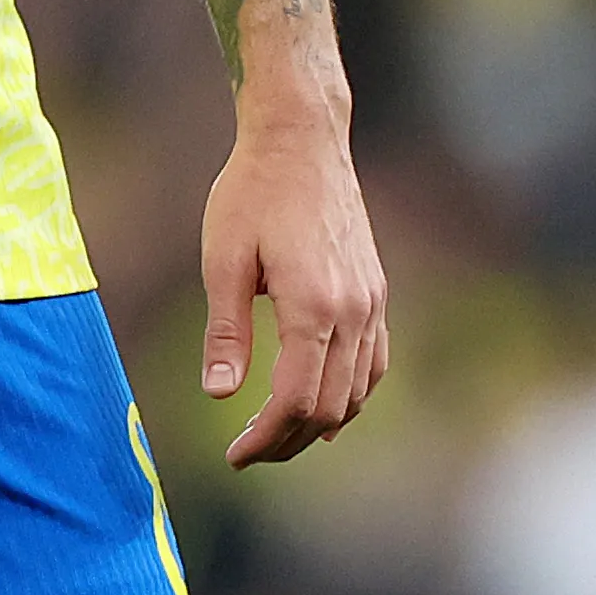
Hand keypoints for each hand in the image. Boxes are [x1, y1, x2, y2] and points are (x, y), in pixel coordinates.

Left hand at [199, 108, 386, 466]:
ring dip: (319, 424)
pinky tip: (327, 411)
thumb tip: (220, 395)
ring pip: (356, 392)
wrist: (301, 138)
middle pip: (329, 408)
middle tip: (246, 453)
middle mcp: (353, 311)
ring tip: (276, 436)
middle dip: (287, 442)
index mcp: (313, 306)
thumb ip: (226, 331)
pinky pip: (374, 364)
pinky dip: (351, 396)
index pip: (295, 401)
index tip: (234, 456)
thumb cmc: (252, 191)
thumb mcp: (223, 259)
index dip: (265, 439)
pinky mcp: (376, 291)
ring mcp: (372, 302)